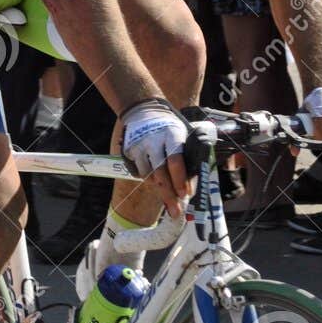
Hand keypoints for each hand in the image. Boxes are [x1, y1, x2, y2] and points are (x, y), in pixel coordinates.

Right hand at [119, 99, 191, 215]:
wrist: (144, 111)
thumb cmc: (170, 129)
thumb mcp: (183, 135)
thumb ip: (188, 157)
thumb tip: (191, 188)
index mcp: (172, 135)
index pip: (176, 161)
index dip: (180, 180)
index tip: (185, 195)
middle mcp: (154, 141)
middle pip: (161, 174)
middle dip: (169, 195)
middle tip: (176, 211)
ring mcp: (140, 146)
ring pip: (149, 176)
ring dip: (160, 189)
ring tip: (169, 194)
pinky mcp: (130, 151)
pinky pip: (141, 173)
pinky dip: (150, 180)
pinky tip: (157, 178)